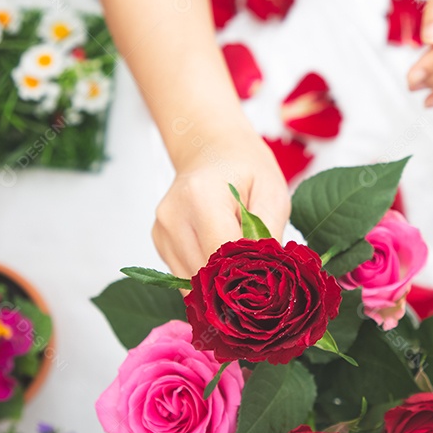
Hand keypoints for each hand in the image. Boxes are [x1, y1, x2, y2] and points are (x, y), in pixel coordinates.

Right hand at [153, 132, 290, 278]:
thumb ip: (268, 237)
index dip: (248, 275)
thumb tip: (265, 277)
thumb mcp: (272, 195)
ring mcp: (162, 231)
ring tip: (239, 260)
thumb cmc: (245, 168)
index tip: (268, 278)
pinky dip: (206, 276)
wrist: (213, 149)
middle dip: (234, 282)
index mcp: (201, 197)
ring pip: (192, 283)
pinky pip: (185, 276)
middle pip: (205, 275)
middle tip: (259, 274)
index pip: (222, 258)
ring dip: (219, 283)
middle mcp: (174, 216)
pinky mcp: (160, 243)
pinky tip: (221, 257)